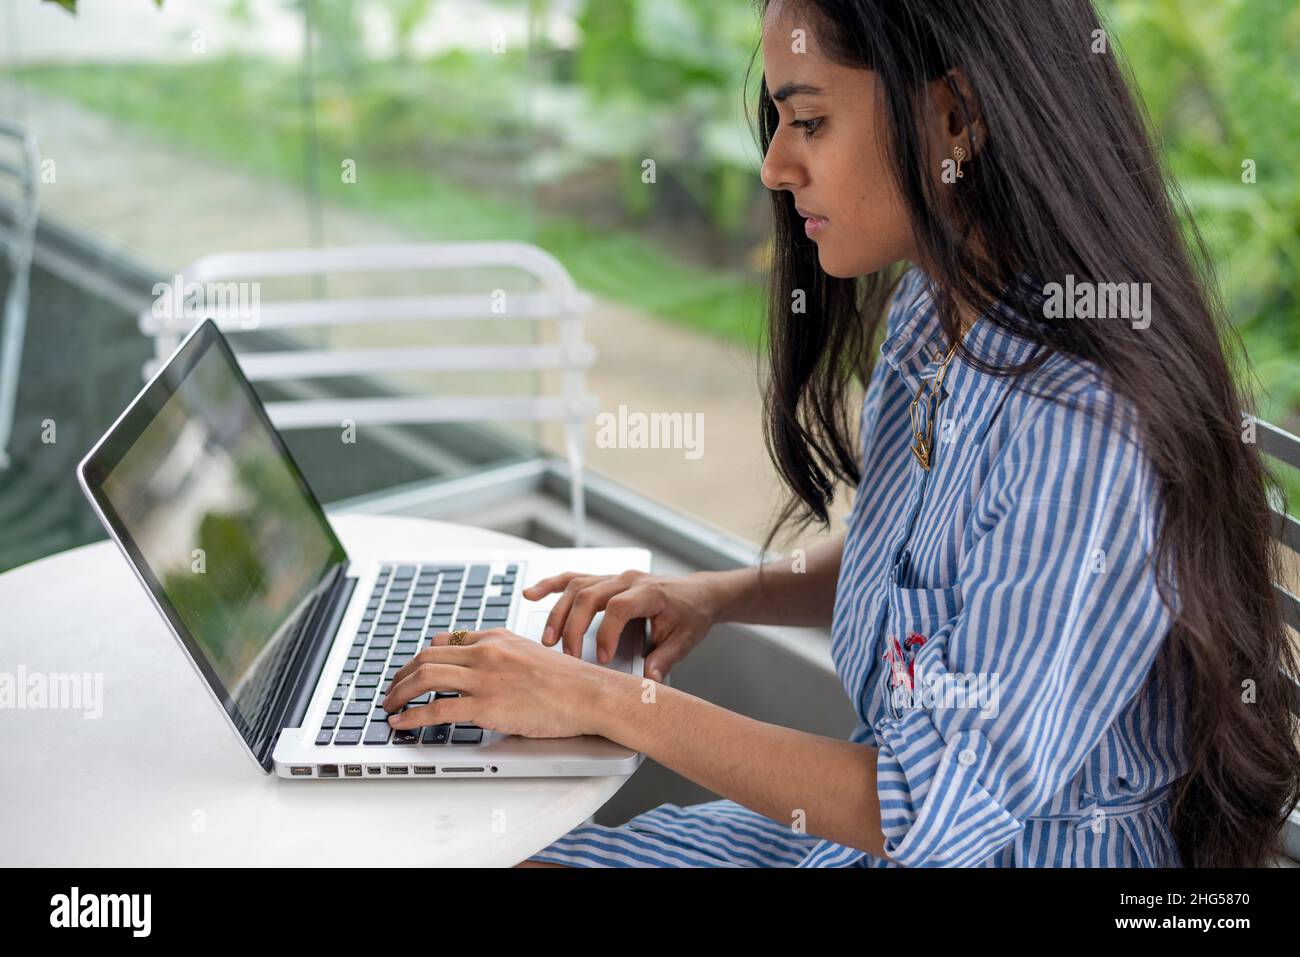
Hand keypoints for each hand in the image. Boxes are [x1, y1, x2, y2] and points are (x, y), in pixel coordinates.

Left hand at [382, 628, 616, 738]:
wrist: (588, 694)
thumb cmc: (567, 681)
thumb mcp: (529, 653)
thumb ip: (502, 656)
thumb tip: (480, 667)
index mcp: (496, 638)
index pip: (446, 640)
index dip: (421, 657)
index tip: (411, 670)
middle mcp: (486, 653)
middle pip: (427, 657)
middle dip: (401, 675)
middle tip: (392, 690)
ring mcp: (485, 678)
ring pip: (425, 677)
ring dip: (399, 693)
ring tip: (390, 706)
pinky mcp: (487, 706)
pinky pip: (437, 709)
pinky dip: (412, 716)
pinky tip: (402, 722)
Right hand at [522, 569, 720, 681]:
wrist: (699, 594)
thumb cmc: (691, 614)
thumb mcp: (684, 640)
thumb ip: (664, 660)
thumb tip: (649, 682)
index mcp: (649, 592)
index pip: (619, 607)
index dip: (607, 633)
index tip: (603, 659)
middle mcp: (628, 580)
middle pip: (590, 595)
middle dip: (574, 627)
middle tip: (568, 656)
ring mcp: (614, 578)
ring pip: (577, 586)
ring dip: (558, 612)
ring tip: (547, 639)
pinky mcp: (605, 580)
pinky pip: (573, 578)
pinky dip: (550, 585)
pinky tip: (531, 594)